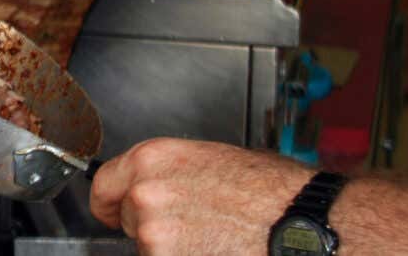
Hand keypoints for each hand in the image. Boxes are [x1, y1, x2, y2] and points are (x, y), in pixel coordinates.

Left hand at [89, 139, 311, 254]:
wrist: (304, 226)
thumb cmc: (272, 193)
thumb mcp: (211, 160)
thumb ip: (170, 175)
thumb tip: (156, 188)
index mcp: (153, 160)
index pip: (103, 185)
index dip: (109, 202)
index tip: (112, 210)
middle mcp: (146, 196)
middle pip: (127, 219)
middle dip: (152, 225)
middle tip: (196, 226)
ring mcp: (156, 238)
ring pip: (150, 248)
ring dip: (173, 249)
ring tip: (215, 240)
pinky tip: (218, 251)